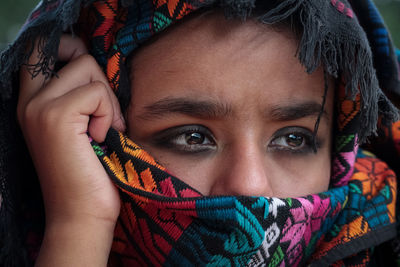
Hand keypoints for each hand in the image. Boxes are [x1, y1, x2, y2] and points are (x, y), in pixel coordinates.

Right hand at [18, 35, 124, 265]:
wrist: (81, 214)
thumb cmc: (89, 171)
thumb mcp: (80, 126)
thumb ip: (80, 95)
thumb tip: (96, 67)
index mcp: (32, 101)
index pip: (42, 49)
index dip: (72, 50)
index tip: (92, 80)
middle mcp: (29, 100)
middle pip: (74, 54)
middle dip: (98, 79)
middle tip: (103, 114)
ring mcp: (39, 106)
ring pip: (88, 68)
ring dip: (106, 101)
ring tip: (102, 131)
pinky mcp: (56, 116)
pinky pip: (96, 93)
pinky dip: (107, 115)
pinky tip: (100, 139)